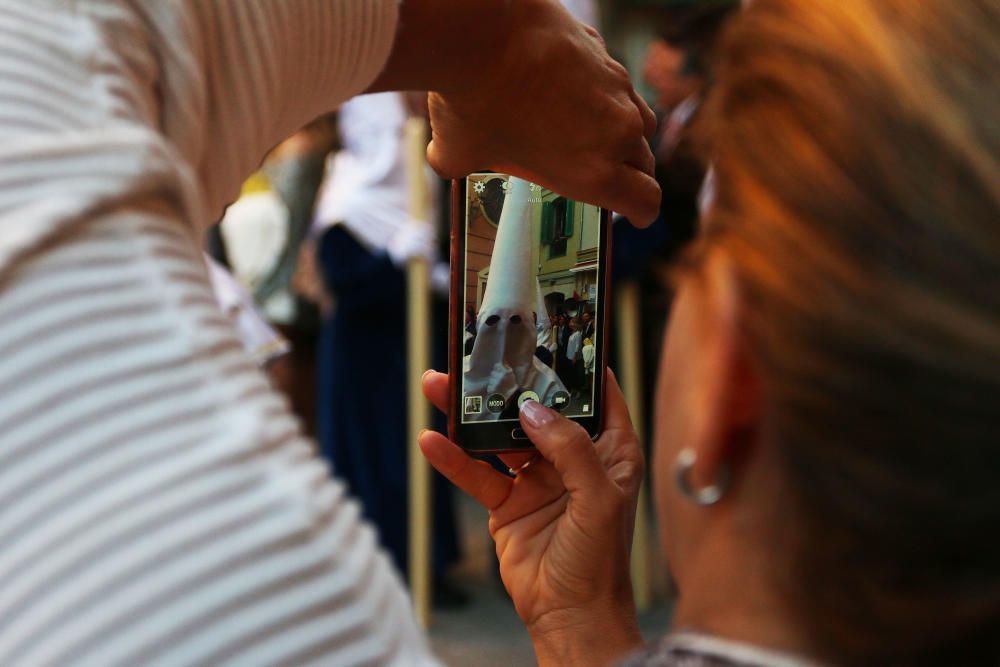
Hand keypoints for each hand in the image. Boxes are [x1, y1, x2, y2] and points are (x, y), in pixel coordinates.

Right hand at [420, 369, 644, 665]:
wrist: (569, 617)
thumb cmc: (599, 562)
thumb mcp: (597, 498)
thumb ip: (570, 449)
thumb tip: (532, 409)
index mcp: (610, 450)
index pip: (596, 394)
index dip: (574, 364)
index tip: (546, 332)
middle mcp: (574, 458)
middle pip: (535, 408)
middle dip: (506, 383)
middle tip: (475, 357)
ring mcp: (537, 478)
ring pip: (499, 435)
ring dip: (469, 415)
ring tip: (438, 388)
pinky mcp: (507, 503)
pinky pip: (478, 473)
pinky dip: (454, 458)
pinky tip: (432, 442)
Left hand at [426, 0, 659, 224]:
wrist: (483, 31)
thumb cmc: (473, 101)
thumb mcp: (458, 152)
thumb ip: (460, 165)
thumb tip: (445, 160)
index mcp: (595, 173)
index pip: (646, 201)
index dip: (641, 212)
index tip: (636, 214)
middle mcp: (618, 133)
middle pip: (645, 163)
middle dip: (630, 174)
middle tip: (608, 175)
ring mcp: (616, 89)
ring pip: (638, 120)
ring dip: (622, 132)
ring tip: (592, 133)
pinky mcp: (604, 53)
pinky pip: (613, 82)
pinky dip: (599, 92)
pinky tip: (567, 87)